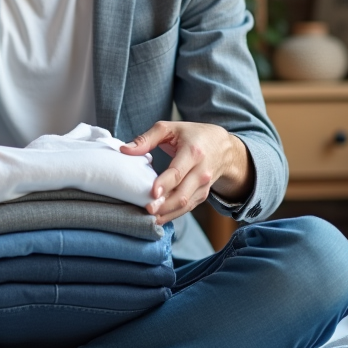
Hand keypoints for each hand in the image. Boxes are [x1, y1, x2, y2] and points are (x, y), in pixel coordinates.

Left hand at [121, 121, 250, 224]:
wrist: (223, 147)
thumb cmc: (192, 135)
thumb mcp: (170, 128)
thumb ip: (146, 138)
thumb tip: (124, 150)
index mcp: (193, 152)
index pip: (178, 172)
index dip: (165, 184)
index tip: (152, 193)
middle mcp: (201, 172)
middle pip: (182, 194)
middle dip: (164, 205)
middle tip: (146, 210)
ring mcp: (203, 186)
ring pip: (185, 205)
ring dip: (167, 214)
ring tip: (148, 219)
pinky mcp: (202, 195)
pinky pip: (187, 208)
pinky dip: (172, 215)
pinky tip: (157, 218)